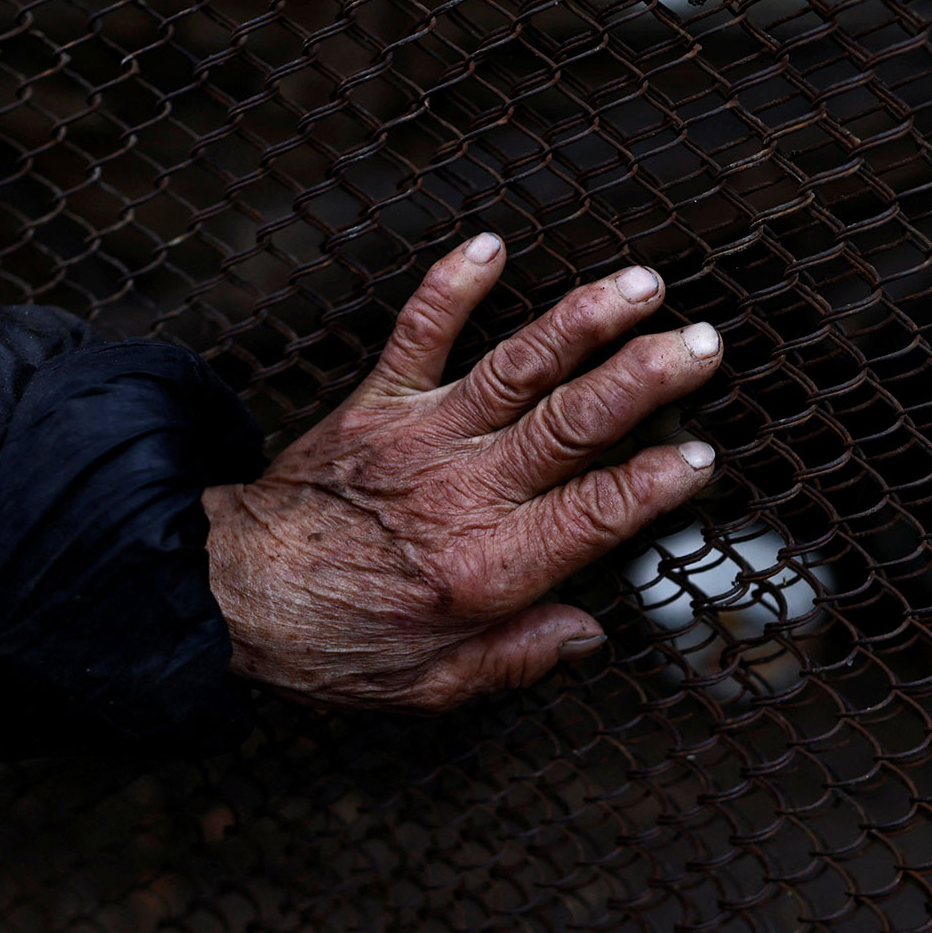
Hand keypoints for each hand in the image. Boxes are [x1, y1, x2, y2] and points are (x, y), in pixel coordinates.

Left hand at [201, 232, 722, 712]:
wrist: (228, 596)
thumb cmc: (333, 644)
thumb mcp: (434, 685)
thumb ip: (519, 658)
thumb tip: (590, 635)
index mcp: (488, 567)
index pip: (595, 513)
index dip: (654, 483)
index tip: (703, 454)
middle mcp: (464, 491)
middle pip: (572, 423)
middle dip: (645, 379)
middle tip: (703, 346)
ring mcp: (421, 436)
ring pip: (516, 368)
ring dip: (582, 321)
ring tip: (641, 284)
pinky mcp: (376, 403)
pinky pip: (419, 334)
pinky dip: (451, 287)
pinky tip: (490, 247)